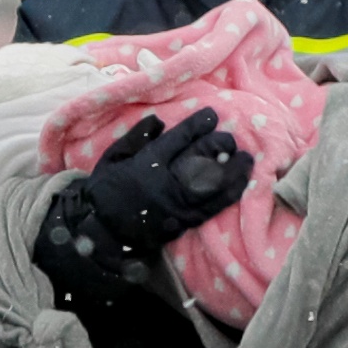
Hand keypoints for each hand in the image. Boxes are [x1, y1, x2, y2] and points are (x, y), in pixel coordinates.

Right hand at [82, 108, 251, 251]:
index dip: (197, 125)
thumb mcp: (111, 158)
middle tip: (230, 138)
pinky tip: (241, 183)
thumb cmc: (105, 192)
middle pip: (201, 159)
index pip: (178, 140)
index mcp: (146, 165)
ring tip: (247, 159)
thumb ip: (134, 138)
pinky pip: (212, 207)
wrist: (100, 232)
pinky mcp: (183, 222)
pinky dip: (229, 194)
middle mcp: (166, 184)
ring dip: (233, 170)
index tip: (211, 115)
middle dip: (219, 145)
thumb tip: (159, 120)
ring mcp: (177, 205)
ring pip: (213, 184)